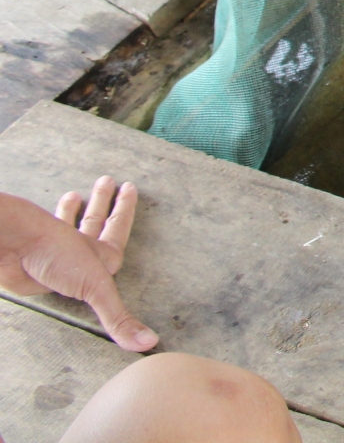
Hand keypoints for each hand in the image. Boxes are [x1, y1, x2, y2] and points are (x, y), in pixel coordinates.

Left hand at [0, 177, 155, 350]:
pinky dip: (44, 234)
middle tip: (108, 181)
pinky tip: (41, 226)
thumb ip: (119, 318)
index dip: (125, 209)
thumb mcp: (96, 288)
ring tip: (73, 195)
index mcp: (100, 253)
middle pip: (95, 221)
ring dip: (72, 212)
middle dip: (103, 202)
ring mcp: (55, 255)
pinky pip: (41, 246)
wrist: (12, 247)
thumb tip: (149, 344)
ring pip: (67, 226)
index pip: (119, 227)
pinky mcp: (33, 264)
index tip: (130, 188)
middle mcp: (80, 249)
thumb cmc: (56, 256)